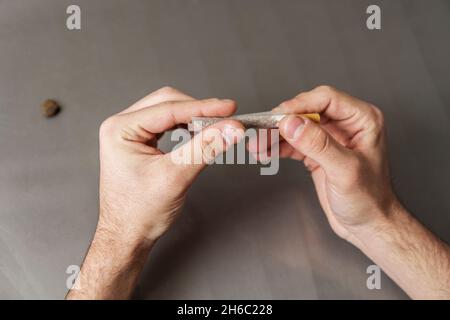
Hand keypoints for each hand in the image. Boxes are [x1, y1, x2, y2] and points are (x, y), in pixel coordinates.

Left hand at [98, 87, 243, 242]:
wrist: (128, 235)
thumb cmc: (139, 213)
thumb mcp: (176, 177)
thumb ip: (205, 148)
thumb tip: (230, 129)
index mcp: (120, 130)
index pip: (169, 108)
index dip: (203, 108)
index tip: (229, 110)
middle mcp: (121, 126)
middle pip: (168, 102)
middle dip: (198, 110)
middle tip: (226, 119)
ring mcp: (130, 133)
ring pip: (169, 110)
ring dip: (193, 117)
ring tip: (215, 127)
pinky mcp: (140, 141)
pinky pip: (167, 123)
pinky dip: (186, 125)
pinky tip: (199, 132)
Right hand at [271, 86, 396, 244]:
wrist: (368, 225)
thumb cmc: (370, 200)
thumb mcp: (344, 171)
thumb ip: (318, 145)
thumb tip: (291, 123)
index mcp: (362, 119)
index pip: (326, 99)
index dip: (299, 105)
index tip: (278, 116)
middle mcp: (346, 124)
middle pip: (306, 111)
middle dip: (281, 122)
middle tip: (261, 132)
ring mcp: (330, 138)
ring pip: (296, 127)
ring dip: (275, 136)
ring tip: (257, 146)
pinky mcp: (317, 152)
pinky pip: (293, 143)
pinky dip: (278, 147)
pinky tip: (264, 153)